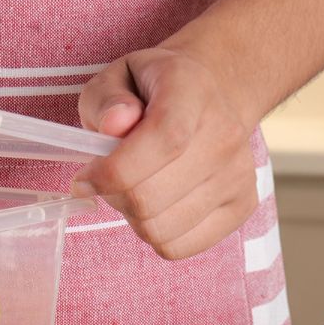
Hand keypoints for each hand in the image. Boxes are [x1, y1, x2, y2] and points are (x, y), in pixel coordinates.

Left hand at [72, 47, 260, 259]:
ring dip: (131, 216)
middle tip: (107, 179)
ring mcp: (239, 175)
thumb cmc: (153, 91)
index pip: (163, 141)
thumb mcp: (116, 77)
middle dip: (113, 196)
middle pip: (151, 198)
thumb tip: (113, 124)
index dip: (113, 171)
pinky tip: (155, 205)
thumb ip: (105, 99)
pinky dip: (154, 234)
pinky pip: (179, 247)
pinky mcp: (240, 206)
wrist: (213, 95)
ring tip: (134, 188)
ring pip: (160, 230)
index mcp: (193, 93)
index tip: (83, 179)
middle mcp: (225, 135)